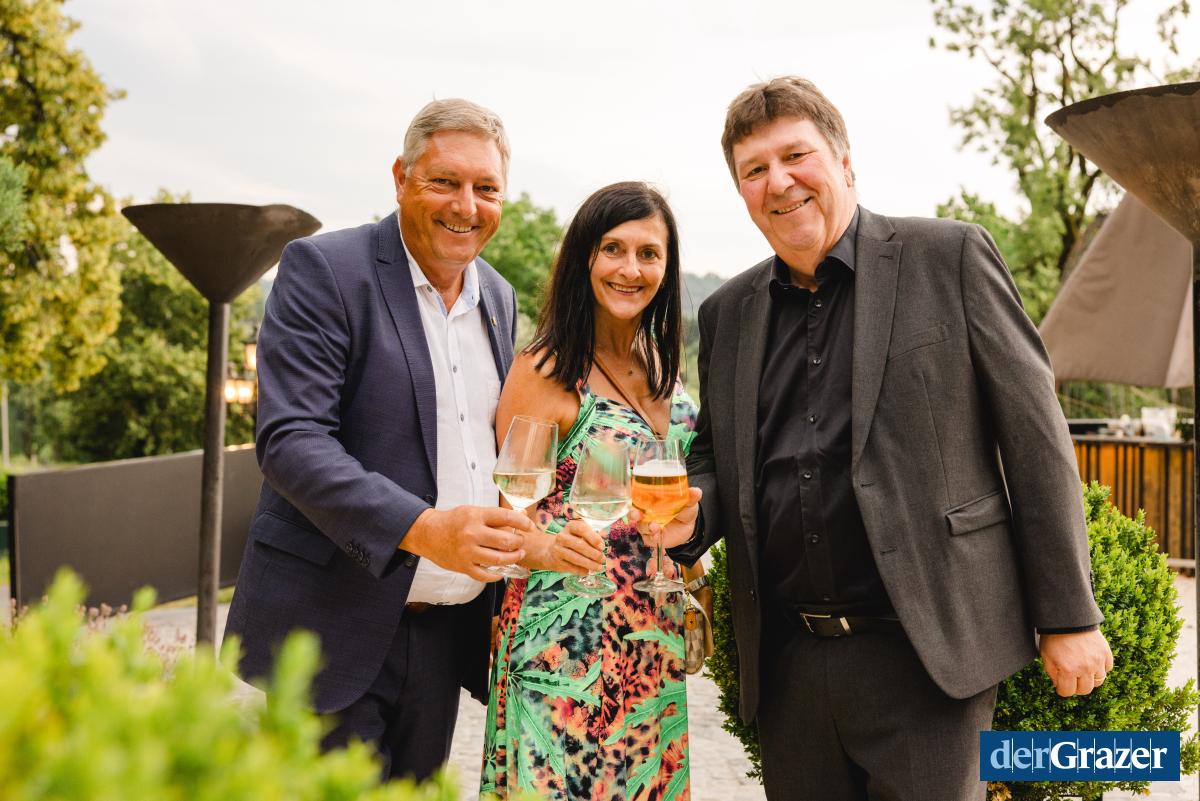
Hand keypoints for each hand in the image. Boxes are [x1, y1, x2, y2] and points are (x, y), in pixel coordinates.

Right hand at [402, 505, 531, 581]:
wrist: (428, 533)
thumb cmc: (454, 521)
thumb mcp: (473, 511)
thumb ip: (494, 517)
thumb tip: (520, 518)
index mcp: (476, 516)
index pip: (506, 517)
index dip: (522, 522)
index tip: (530, 526)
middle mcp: (472, 533)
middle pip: (505, 541)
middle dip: (519, 542)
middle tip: (521, 542)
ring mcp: (467, 552)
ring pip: (499, 559)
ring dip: (513, 558)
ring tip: (517, 555)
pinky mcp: (463, 566)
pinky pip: (485, 575)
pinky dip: (497, 574)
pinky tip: (502, 571)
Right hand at [519, 520, 603, 575]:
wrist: (550, 551)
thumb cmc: (571, 541)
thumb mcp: (579, 534)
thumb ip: (591, 537)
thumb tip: (602, 546)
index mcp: (570, 526)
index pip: (582, 529)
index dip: (593, 537)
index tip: (602, 546)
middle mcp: (562, 537)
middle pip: (580, 545)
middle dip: (594, 554)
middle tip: (602, 559)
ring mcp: (558, 550)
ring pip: (576, 558)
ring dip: (590, 564)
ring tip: (599, 567)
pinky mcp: (557, 562)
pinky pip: (571, 568)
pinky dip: (581, 570)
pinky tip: (587, 571)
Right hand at [630, 487, 702, 549]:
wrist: (689, 528)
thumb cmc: (684, 510)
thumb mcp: (688, 502)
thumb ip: (690, 497)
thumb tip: (696, 491)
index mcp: (651, 500)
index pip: (637, 496)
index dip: (632, 496)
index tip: (632, 495)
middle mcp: (646, 512)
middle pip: (633, 512)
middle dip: (633, 513)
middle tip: (636, 514)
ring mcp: (647, 525)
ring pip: (641, 526)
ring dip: (646, 526)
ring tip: (654, 527)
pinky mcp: (651, 537)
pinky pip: (648, 538)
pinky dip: (652, 537)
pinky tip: (657, 536)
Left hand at [1039, 629, 1113, 696]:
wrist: (1068, 618)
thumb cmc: (1054, 637)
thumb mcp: (1046, 656)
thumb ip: (1052, 673)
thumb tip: (1059, 686)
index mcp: (1067, 670)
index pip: (1067, 692)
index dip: (1062, 690)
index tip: (1061, 686)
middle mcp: (1084, 668)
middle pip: (1085, 690)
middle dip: (1077, 687)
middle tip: (1072, 680)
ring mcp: (1097, 662)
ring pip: (1098, 681)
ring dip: (1090, 678)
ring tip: (1082, 670)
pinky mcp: (1106, 654)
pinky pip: (1107, 668)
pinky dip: (1101, 668)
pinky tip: (1092, 661)